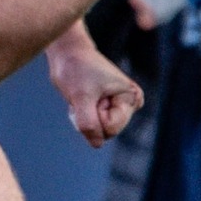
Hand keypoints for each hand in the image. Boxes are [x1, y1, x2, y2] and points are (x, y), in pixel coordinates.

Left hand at [46, 31, 143, 145]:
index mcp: (131, 98)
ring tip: (83, 97)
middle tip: (86, 96)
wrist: (68, 54)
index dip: (94, 115)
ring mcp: (119, 108)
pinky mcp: (108, 110)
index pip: (111, 127)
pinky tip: (82, 100)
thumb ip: (88, 123)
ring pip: (99, 132)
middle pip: (107, 132)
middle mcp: (130, 104)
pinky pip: (93, 127)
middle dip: (90, 118)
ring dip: (85, 118)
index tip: (91, 94)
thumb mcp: (81, 96)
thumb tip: (97, 145)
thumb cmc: (76, 69)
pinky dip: (82, 117)